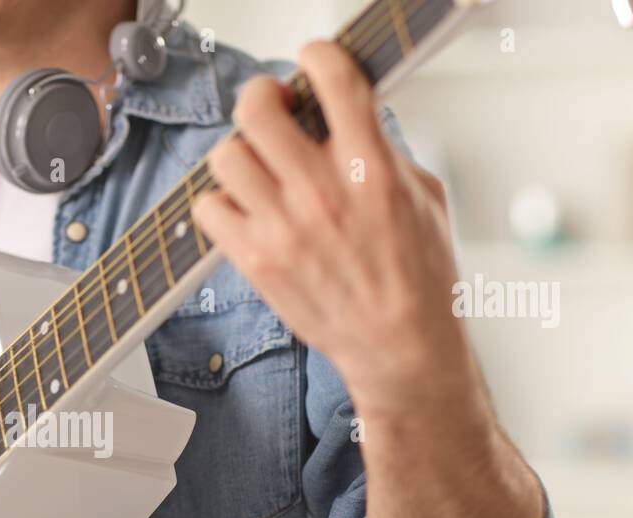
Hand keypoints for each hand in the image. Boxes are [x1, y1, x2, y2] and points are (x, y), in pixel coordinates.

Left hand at [193, 41, 476, 420]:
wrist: (400, 346)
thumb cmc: (418, 278)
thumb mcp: (424, 196)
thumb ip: (384, 149)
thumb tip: (350, 117)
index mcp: (373, 167)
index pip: (333, 78)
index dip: (316, 55)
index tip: (311, 61)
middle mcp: (323, 192)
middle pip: (258, 109)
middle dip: (263, 97)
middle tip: (272, 108)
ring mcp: (284, 227)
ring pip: (226, 155)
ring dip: (240, 153)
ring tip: (258, 167)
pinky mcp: (256, 260)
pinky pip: (209, 208)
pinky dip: (221, 204)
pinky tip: (246, 211)